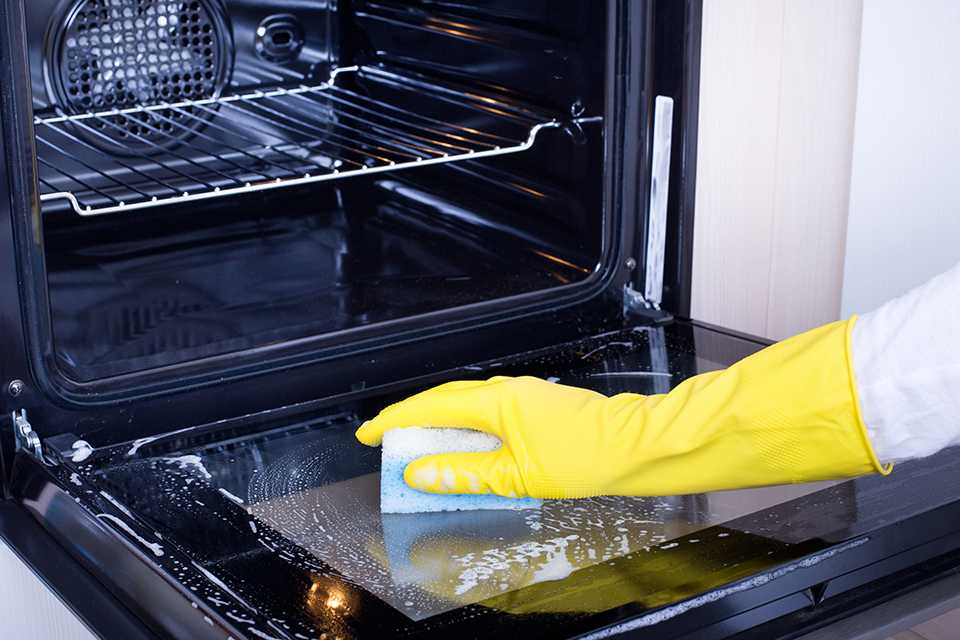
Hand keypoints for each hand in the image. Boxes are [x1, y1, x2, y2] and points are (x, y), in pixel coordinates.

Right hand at [356, 319, 888, 497]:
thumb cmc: (586, 457)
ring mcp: (522, 394)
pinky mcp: (535, 404)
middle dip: (411, 421)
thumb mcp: (516, 476)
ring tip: (420, 451)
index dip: (395, 421)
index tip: (370, 433)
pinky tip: (466, 449)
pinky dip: (465, 428)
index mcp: (496, 401)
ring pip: (466, 405)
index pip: (430, 408)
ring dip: (439, 425)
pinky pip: (486, 411)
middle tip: (388, 444)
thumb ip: (464, 473)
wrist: (636, 446)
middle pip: (444, 401)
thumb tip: (422, 473)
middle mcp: (506, 390)